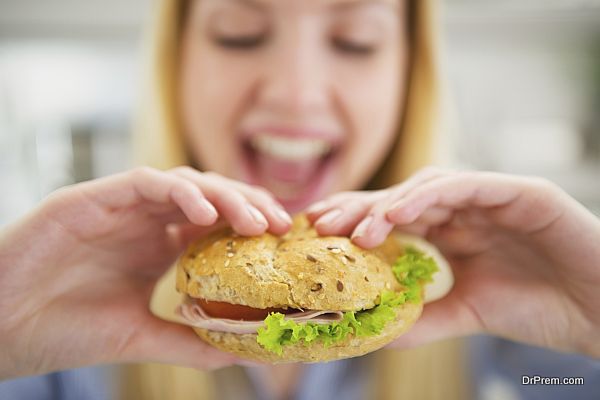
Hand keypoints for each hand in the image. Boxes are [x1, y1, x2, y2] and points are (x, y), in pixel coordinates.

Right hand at [0, 167, 291, 378]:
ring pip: (183, 183)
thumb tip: (239, 353)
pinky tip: (203, 213)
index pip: (215, 222)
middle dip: (247, 205)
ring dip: (222, 196)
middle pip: (208, 197)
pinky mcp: (91, 198)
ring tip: (252, 220)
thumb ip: (187, 339)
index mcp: (157, 246)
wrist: (2, 331)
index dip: (252, 224)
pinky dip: (178, 192)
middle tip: (279, 225)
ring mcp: (119, 206)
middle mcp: (144, 221)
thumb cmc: (64, 331)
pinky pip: (144, 182)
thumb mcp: (140, 336)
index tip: (284, 240)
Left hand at [307, 168, 599, 356]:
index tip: (318, 233)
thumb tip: (375, 330)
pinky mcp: (519, 192)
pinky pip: (466, 185)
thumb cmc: (542, 309)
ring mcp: (491, 197)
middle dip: (360, 208)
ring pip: (427, 187)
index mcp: (453, 233)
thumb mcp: (469, 313)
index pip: (395, 219)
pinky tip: (399, 214)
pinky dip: (429, 196)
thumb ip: (425, 316)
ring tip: (356, 229)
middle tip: (321, 223)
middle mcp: (467, 210)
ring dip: (389, 204)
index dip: (356, 221)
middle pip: (402, 199)